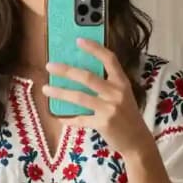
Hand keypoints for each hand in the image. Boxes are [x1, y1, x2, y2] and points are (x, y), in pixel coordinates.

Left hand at [43, 39, 151, 158]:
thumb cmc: (127, 116)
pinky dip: (68, 119)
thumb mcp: (123, 96)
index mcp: (122, 82)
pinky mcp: (103, 124)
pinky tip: (58, 117)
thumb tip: (79, 75)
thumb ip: (107, 85)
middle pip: (88, 77)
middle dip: (66, 70)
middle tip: (49, 66)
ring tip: (45, 89)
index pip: (109, 59)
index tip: (78, 40)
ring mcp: (110, 109)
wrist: (137, 141)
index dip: (94, 48)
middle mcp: (117, 93)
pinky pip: (80, 119)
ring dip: (60, 93)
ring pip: (79, 97)